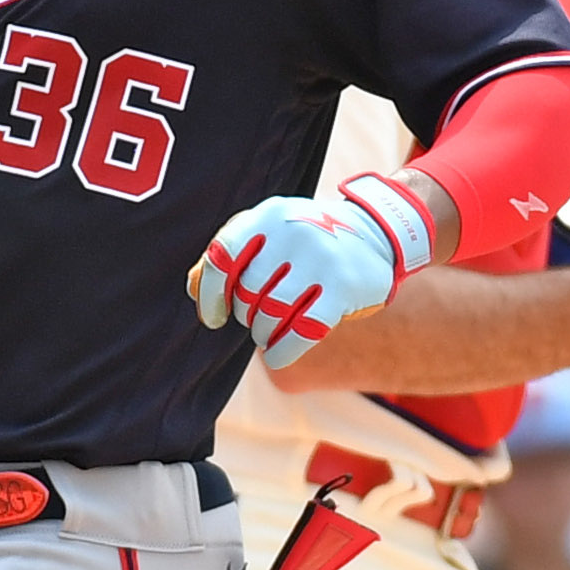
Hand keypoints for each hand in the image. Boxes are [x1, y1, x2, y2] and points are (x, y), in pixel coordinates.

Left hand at [191, 181, 420, 362]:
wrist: (375, 233)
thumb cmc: (303, 242)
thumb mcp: (266, 233)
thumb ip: (227, 256)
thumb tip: (195, 290)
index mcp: (268, 215)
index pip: (221, 258)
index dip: (210, 295)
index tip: (214, 318)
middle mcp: (294, 231)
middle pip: (246, 292)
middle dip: (246, 313)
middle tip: (259, 314)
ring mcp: (322, 258)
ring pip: (271, 314)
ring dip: (263, 332)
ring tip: (269, 330)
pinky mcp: (344, 287)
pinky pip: (301, 332)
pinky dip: (282, 350)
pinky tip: (276, 354)